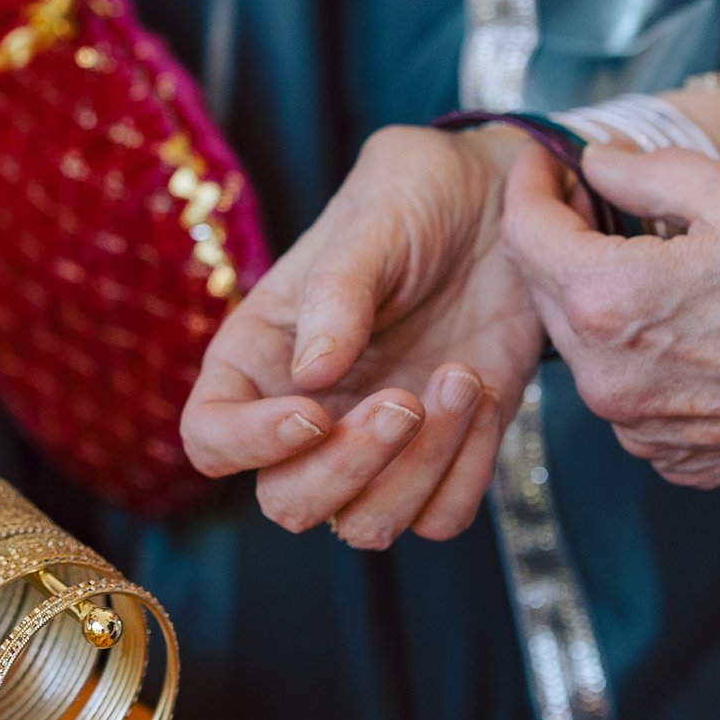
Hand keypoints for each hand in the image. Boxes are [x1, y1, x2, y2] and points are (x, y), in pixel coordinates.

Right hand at [180, 126, 542, 547]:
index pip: (210, 436)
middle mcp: (308, 411)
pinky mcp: (445, 454)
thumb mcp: (376, 215)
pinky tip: (485, 394)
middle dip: (348, 467)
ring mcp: (377, 442)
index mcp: (261, 353)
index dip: (248, 443)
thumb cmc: (421, 193)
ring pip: (366, 526)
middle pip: (288, 502)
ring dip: (417, 472)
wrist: (510, 204)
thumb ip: (338, 291)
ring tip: (461, 378)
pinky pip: (442, 517)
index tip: (312, 410)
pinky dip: (467, 473)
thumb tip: (310, 375)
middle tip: (404, 399)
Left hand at [502, 143, 719, 487]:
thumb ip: (645, 174)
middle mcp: (612, 383)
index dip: (532, 185)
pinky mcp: (681, 460)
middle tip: (591, 193)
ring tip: (648, 253)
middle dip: (560, 237)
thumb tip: (597, 161)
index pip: (528, 234)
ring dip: (600, 297)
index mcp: (615, 304)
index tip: (547, 157)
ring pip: (586, 348)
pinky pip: (632, 396)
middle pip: (548, 293)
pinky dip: (641, 354)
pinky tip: (689, 321)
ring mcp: (645, 432)